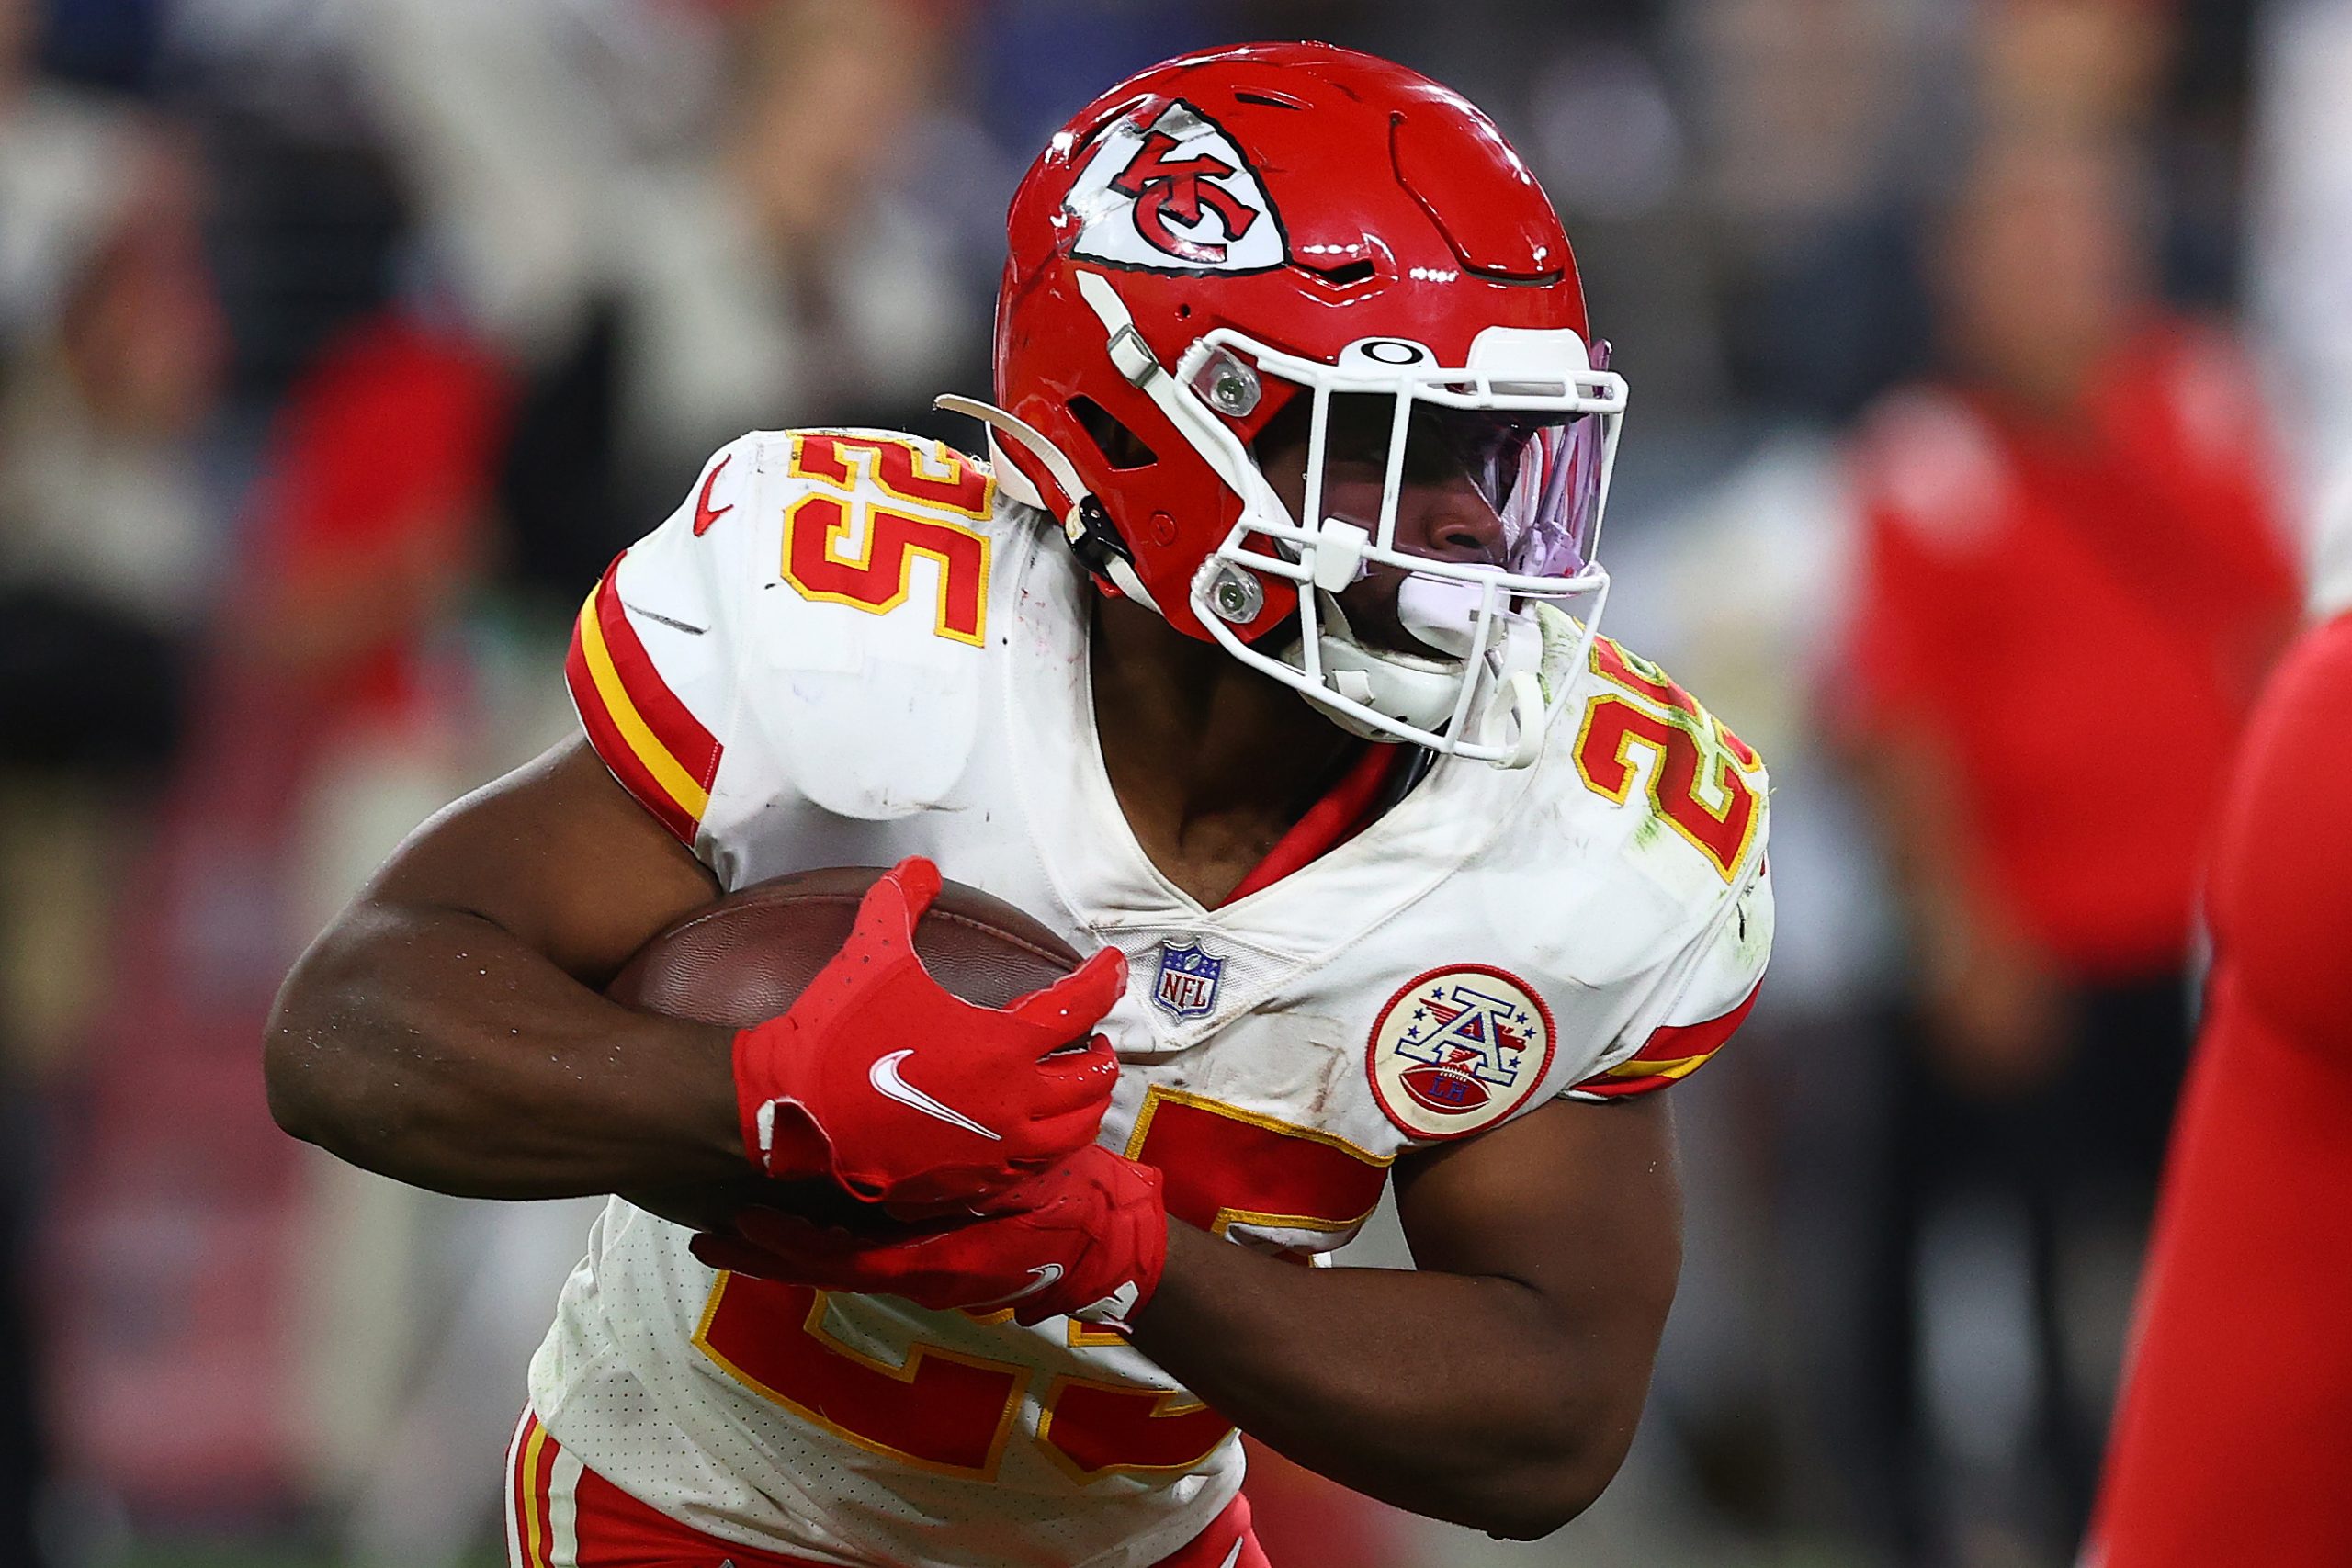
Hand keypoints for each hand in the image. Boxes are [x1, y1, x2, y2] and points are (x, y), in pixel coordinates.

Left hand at [692, 1144, 1168, 1328]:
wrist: (1108, 1241)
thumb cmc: (1066, 1206)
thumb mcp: (1018, 1187)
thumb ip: (962, 1188)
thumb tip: (896, 1191)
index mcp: (931, 1261)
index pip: (842, 1259)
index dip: (788, 1245)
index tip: (739, 1223)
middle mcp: (914, 1274)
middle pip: (823, 1268)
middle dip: (764, 1255)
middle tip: (704, 1237)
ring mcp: (920, 1271)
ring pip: (838, 1262)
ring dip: (784, 1248)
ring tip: (729, 1226)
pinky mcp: (930, 1260)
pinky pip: (864, 1254)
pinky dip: (821, 1241)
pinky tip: (792, 1220)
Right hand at [734, 857, 1124, 1206]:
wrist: (794, 1115)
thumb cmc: (840, 1035)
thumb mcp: (871, 955)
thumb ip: (899, 902)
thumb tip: (919, 865)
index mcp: (1003, 1045)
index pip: (1077, 1007)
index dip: (1102, 981)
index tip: (1113, 967)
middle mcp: (1013, 1102)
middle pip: (1088, 1079)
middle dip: (1100, 1053)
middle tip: (1095, 1037)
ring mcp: (996, 1150)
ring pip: (1071, 1132)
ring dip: (1086, 1104)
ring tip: (1079, 1086)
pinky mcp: (972, 1183)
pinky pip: (1032, 1167)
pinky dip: (1048, 1145)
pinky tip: (1036, 1132)